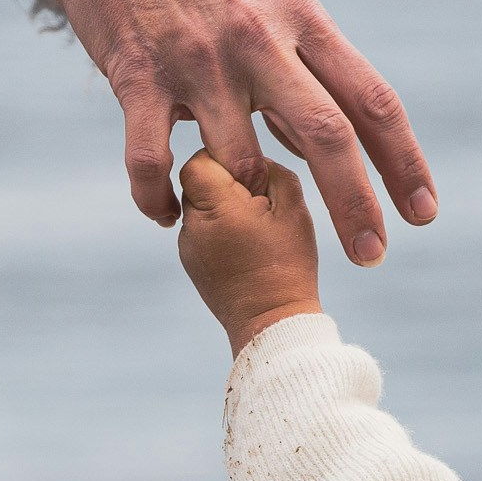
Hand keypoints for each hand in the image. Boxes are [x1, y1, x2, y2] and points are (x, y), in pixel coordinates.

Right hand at [28, 0, 437, 263]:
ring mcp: (199, 59)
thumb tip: (352, 145)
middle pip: (327, 134)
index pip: (372, 100)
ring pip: (239, 161)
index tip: (423, 215)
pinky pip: (153, 161)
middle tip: (371, 256)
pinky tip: (167, 214)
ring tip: (235, 222)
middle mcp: (260, 40)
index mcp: (304, 21)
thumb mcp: (276, 4)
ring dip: (242, 206)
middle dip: (355, 204)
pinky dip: (160, 201)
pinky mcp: (137, 75)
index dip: (404, 162)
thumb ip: (310, 71)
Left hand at [176, 152, 323, 347]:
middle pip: (196, 179)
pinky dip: (219, 227)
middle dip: (226, 180)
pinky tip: (246, 244)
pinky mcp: (190, 262)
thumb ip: (273, 171)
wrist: (272, 324)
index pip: (200, 159)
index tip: (253, 174)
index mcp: (215, 208)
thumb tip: (254, 157)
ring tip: (255, 226)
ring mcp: (187, 246)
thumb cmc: (288, 266)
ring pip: (198, 203)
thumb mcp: (294, 210)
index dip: (226, 156)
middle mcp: (192, 226)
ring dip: (222, 204)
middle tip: (259, 199)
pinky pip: (200, 228)